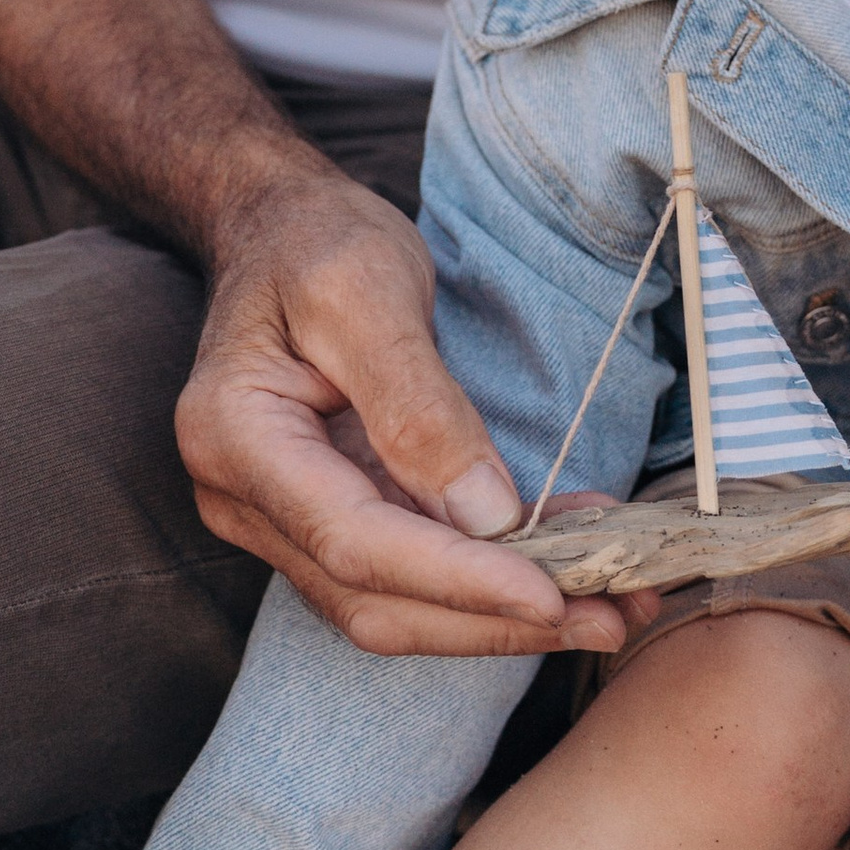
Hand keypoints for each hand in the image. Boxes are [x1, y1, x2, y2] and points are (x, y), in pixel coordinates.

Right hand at [178, 163, 630, 657]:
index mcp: (235, 439)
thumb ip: (418, 404)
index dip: (456, 579)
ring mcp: (278, 522)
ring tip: (609, 607)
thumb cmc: (314, 242)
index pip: (354, 540)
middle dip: (495, 620)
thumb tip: (484, 513)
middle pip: (374, 598)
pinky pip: (406, 576)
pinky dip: (484, 584)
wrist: (276, 229)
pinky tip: (563, 570)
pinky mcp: (325, 523)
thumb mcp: (366, 289)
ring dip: (500, 619)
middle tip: (613, 616)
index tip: (552, 594)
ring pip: (393, 608)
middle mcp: (243, 500)